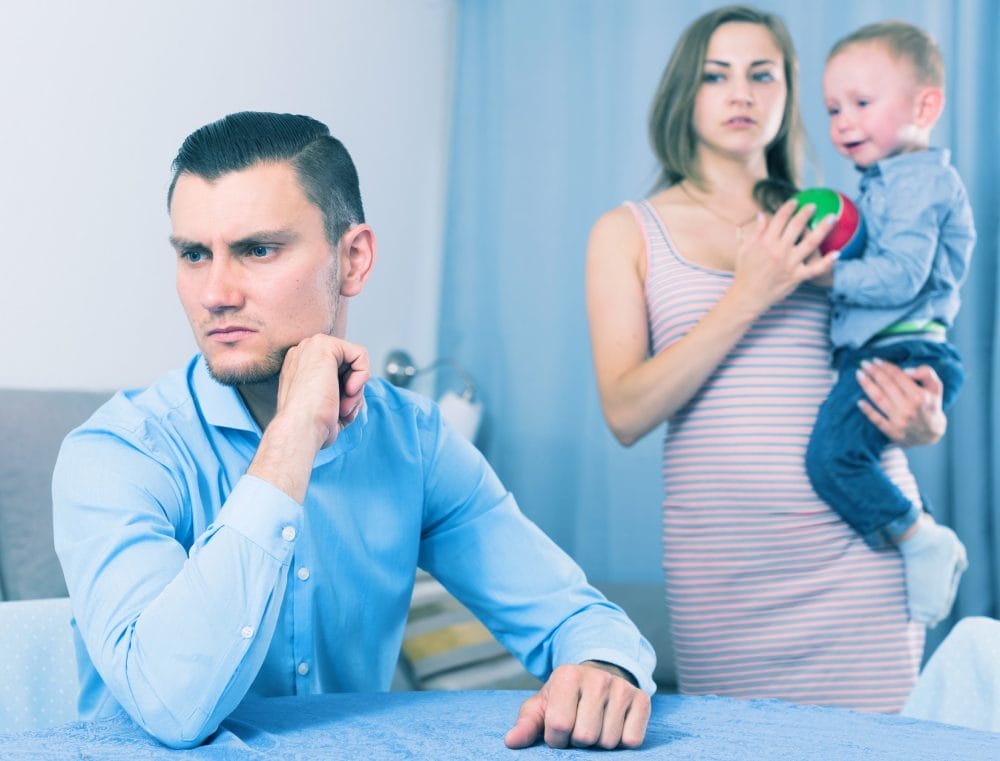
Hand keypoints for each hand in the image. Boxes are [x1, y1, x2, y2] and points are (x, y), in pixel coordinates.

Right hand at [274, 334, 369, 449]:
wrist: (300, 430)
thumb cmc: (312, 428)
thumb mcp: (327, 408)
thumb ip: (340, 395)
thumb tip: (356, 393)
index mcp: (299, 368)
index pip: (336, 373)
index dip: (344, 393)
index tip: (338, 412)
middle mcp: (302, 353)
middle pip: (346, 367)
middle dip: (352, 392)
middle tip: (343, 410)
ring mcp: (310, 346)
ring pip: (354, 363)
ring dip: (357, 390)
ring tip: (343, 407)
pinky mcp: (324, 345)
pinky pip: (360, 354)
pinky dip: (363, 376)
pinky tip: (350, 390)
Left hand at [504, 662, 649, 749]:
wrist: (599, 676)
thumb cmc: (566, 697)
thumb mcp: (543, 705)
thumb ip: (526, 723)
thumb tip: (511, 742)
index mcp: (568, 676)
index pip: (558, 726)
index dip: (555, 738)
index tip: (558, 729)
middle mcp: (597, 678)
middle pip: (586, 736)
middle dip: (578, 740)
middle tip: (578, 727)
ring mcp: (622, 688)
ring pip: (609, 741)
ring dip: (599, 742)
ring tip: (595, 725)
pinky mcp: (642, 700)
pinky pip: (632, 740)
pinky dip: (622, 741)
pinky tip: (613, 726)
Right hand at [729, 200, 836, 317]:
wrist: (748, 296)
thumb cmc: (744, 273)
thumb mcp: (745, 249)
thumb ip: (756, 231)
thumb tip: (762, 214)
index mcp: (765, 242)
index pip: (779, 219)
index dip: (788, 208)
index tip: (795, 202)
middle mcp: (779, 251)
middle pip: (796, 226)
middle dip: (806, 213)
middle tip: (813, 206)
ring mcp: (789, 264)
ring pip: (810, 243)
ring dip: (823, 228)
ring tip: (832, 218)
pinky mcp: (796, 277)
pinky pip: (815, 269)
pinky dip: (828, 262)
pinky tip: (838, 254)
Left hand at [856, 358, 945, 445]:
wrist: (931, 434)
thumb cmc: (930, 406)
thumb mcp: (935, 388)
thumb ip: (926, 373)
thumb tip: (906, 370)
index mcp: (919, 396)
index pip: (898, 377)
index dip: (886, 367)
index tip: (875, 360)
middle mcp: (909, 408)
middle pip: (887, 386)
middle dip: (874, 373)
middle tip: (864, 364)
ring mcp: (899, 421)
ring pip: (879, 400)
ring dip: (867, 386)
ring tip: (859, 375)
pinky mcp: (892, 431)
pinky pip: (876, 420)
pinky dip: (867, 410)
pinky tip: (859, 401)